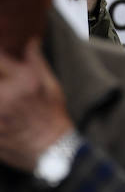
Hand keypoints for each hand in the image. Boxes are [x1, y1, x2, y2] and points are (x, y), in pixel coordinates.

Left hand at [0, 39, 74, 172]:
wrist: (53, 150)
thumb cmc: (53, 115)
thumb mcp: (50, 84)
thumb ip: (36, 61)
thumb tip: (31, 41)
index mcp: (22, 82)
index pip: (0, 60)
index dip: (0, 59)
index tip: (2, 60)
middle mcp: (5, 98)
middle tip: (4, 85)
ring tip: (5, 100)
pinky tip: (3, 113)